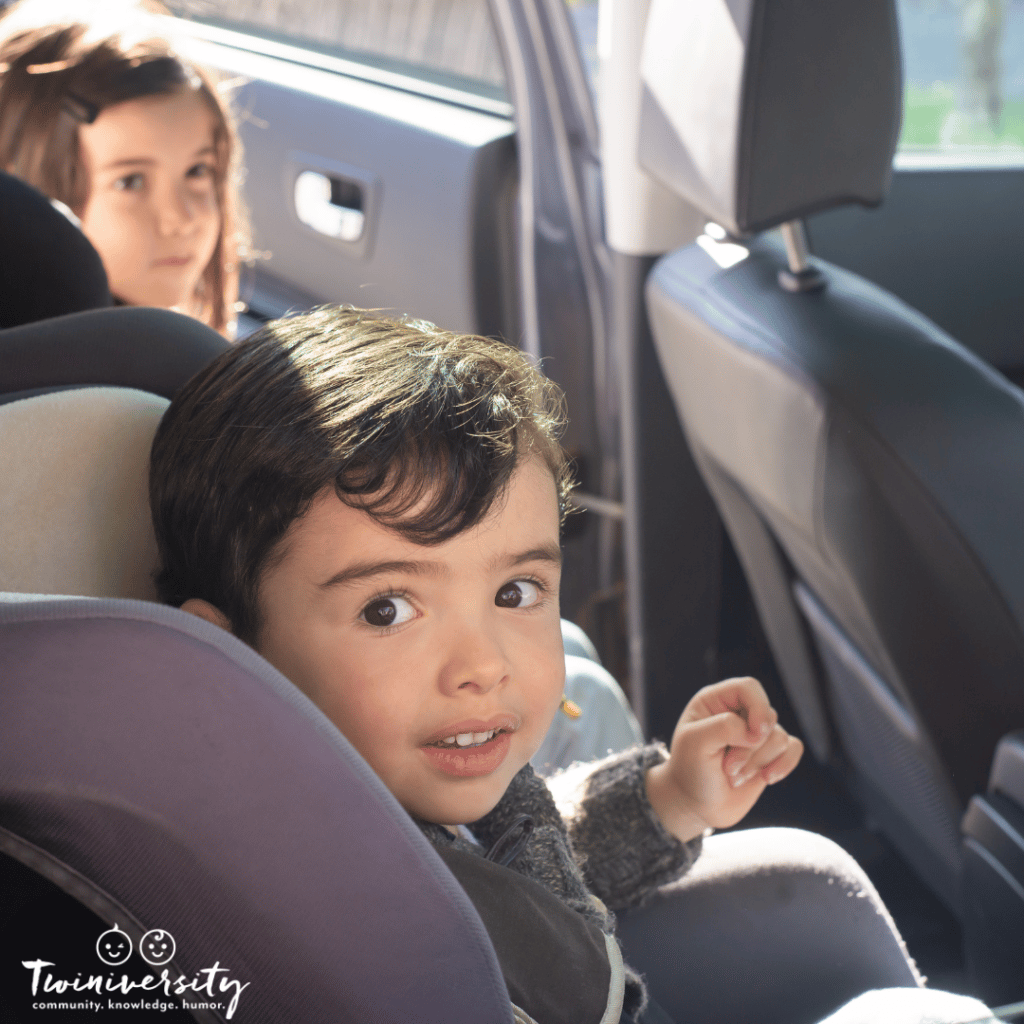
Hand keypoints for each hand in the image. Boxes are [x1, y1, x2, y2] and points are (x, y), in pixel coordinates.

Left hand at [645, 677, 803, 841]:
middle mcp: (738, 712)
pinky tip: (766, 778)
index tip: (753, 735)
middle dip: (751, 748)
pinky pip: (794, 749)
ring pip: (780, 737)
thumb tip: (756, 732)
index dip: (758, 707)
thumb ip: (725, 727)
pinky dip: (783, 765)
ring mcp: (756, 733)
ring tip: (735, 776)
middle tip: (727, 766)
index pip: (748, 688)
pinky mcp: (770, 754)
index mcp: (716, 701)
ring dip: (758, 763)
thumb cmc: (690, 770)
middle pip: (768, 715)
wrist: (696, 805)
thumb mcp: (695, 743)